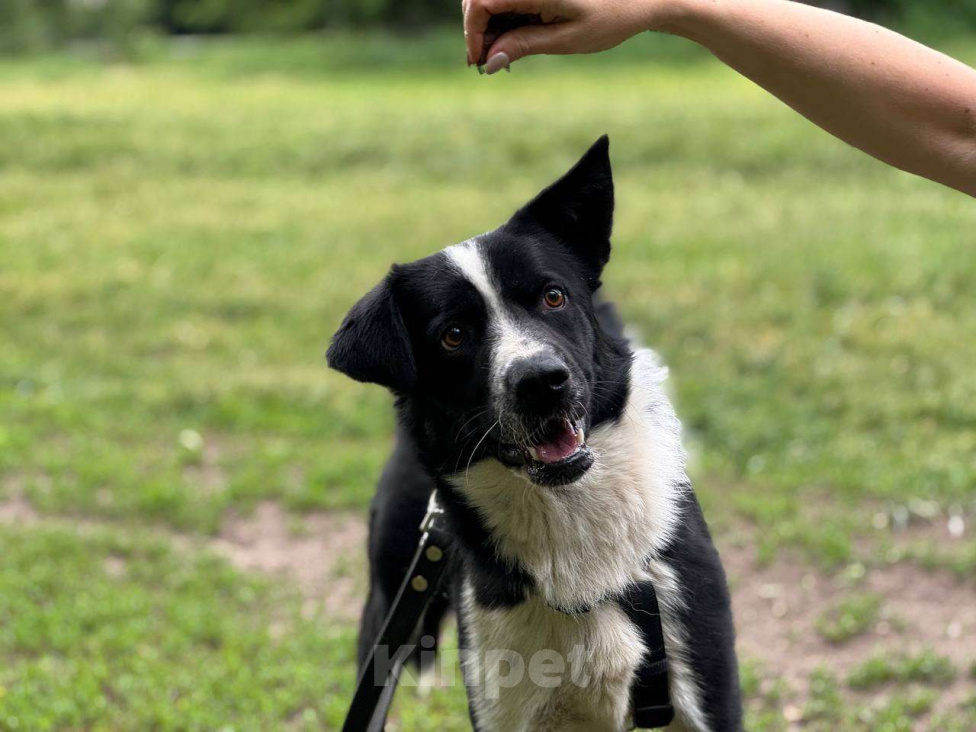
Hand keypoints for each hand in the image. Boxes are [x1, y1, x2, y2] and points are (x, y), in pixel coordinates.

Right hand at [462, 0, 677, 72]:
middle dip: (476, 30)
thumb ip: (525, 45)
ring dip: (488, 26)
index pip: (482, 2)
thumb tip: (490, 61)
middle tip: (485, 63)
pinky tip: (511, 41)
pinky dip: (502, 19)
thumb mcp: (567, 39)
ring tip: (499, 55)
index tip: (479, 61)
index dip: (473, 32)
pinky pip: (507, 0)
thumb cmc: (610, 17)